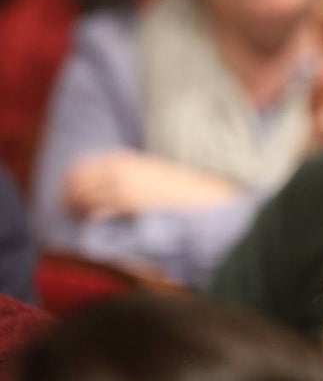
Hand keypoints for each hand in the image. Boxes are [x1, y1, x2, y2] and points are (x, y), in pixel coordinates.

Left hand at [64, 151, 237, 217]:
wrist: (194, 193)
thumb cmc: (172, 185)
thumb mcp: (145, 169)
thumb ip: (122, 172)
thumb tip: (100, 181)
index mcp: (121, 159)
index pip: (80, 167)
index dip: (70, 181)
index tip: (69, 192)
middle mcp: (118, 171)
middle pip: (78, 182)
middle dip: (69, 196)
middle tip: (69, 208)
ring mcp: (123, 187)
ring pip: (86, 197)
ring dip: (79, 207)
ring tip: (80, 215)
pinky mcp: (129, 204)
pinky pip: (100, 210)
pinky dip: (94, 216)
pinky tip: (95, 221)